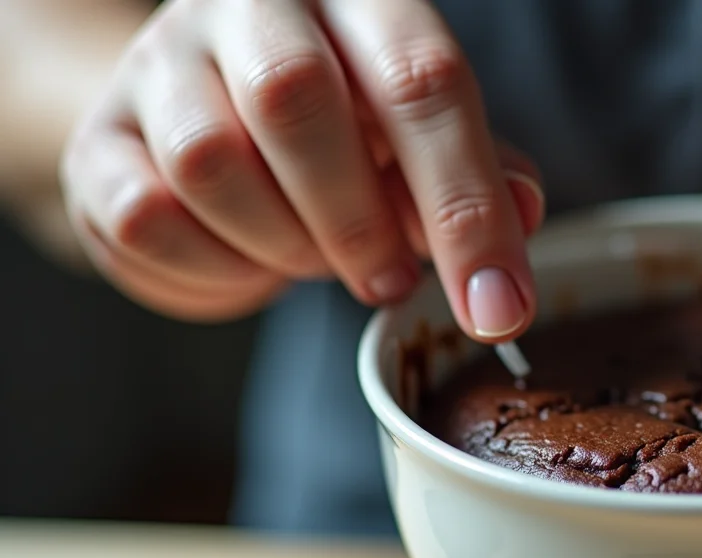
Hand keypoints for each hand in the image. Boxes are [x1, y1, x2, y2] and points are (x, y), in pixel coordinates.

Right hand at [60, 0, 542, 339]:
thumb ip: (476, 172)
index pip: (421, 79)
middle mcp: (251, 5)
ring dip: (282, 245)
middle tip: (387, 281)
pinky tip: (249, 261)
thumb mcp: (422, 140)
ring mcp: (160, 61)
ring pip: (210, 160)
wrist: (208, 114)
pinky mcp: (99, 136)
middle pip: (294, 96)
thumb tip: (523, 216)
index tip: (496, 306)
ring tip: (314, 257)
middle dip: (357, 223)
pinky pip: (145, 217)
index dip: (466, 205)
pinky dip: (214, 270)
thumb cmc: (342, 129)